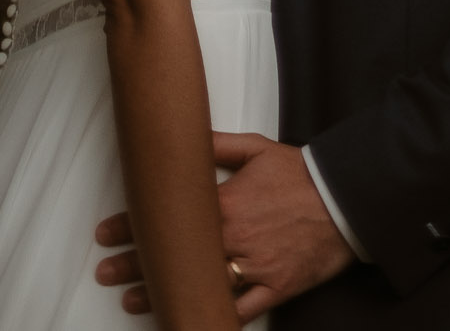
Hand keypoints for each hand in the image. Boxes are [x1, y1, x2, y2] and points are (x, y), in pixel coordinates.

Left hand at [95, 132, 353, 320]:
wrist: (344, 201)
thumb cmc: (300, 174)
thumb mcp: (256, 149)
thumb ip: (216, 145)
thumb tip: (184, 137)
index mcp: (226, 203)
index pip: (170, 216)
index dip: (133, 225)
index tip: (105, 233)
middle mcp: (235, 238)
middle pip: (177, 255)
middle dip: (136, 264)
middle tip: (105, 272)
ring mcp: (255, 267)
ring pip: (200, 285)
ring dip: (163, 294)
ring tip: (132, 301)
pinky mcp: (274, 289)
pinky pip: (240, 310)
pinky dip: (214, 316)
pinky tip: (187, 321)